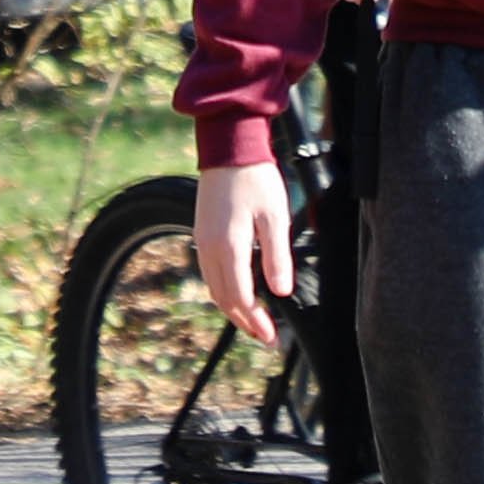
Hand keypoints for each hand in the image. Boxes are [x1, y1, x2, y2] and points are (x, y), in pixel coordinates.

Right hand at [190, 157, 300, 341]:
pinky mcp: (202, 233)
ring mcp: (203, 241)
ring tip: (252, 320)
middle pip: (223, 298)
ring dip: (232, 308)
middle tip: (264, 336)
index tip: (271, 336)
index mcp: (229, 247)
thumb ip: (277, 257)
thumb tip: (280, 291)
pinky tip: (239, 292)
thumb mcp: (275, 217)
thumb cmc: (256, 178)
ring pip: (214, 287)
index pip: (240, 297)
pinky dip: (224, 290)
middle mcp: (210, 248)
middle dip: (243, 321)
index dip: (255, 320)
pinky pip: (210, 273)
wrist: (229, 148)